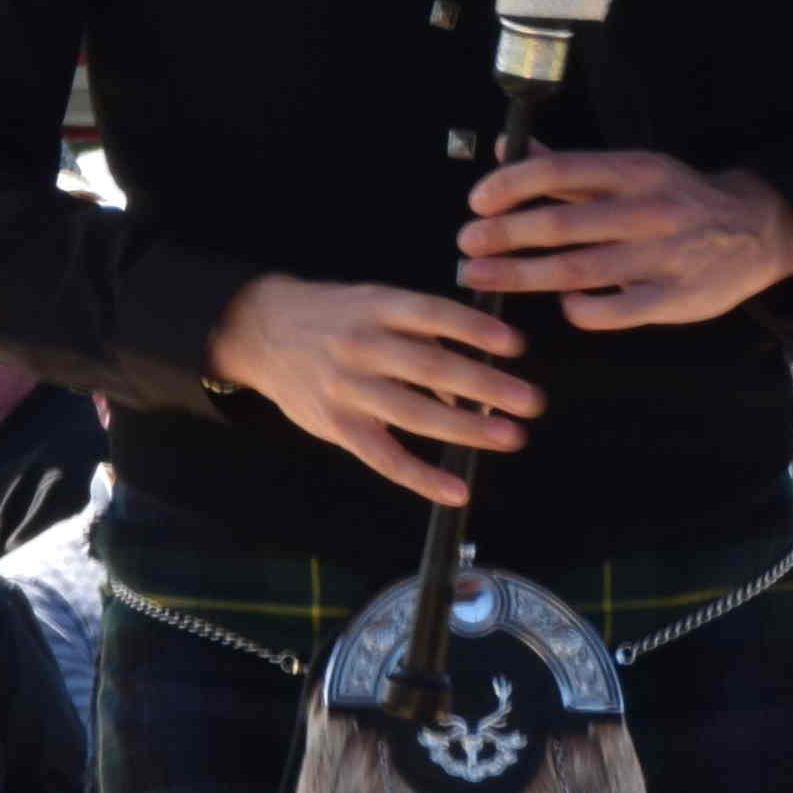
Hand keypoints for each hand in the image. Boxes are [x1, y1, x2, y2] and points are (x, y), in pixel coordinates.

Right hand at [206, 274, 541, 505]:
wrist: (260, 330)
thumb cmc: (334, 317)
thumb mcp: (373, 303)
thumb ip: (419, 332)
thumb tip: (472, 377)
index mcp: (377, 306)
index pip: (433, 315)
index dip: (476, 330)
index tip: (516, 346)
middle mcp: (364, 345)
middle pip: (432, 368)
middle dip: (487, 386)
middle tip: (531, 401)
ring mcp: (349, 388)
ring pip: (415, 413)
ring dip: (468, 429)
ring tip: (511, 437)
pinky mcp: (338, 426)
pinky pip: (385, 457)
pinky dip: (422, 477)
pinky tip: (456, 490)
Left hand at [456, 150, 792, 329]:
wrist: (755, 230)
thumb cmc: (676, 198)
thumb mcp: (628, 172)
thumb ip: (565, 167)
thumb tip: (503, 149)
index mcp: (635, 170)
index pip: (562, 171)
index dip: (512, 185)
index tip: (476, 202)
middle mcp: (648, 209)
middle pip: (562, 224)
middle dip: (504, 236)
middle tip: (464, 246)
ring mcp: (662, 256)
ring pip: (578, 270)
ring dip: (521, 275)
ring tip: (481, 277)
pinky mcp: (674, 299)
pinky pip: (611, 310)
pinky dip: (578, 307)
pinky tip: (560, 303)